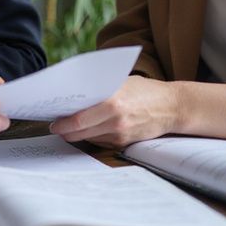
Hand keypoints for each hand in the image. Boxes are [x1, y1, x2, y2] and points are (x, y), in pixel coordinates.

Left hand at [49, 76, 179, 147]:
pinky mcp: (123, 143)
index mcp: (113, 103)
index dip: (62, 123)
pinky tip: (88, 128)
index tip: (53, 121)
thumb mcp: (121, 82)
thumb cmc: (145, 90)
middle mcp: (115, 122)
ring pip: (88, 138)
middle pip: (79, 133)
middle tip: (56, 125)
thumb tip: (75, 91)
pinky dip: (91, 135)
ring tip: (69, 125)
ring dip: (77, 134)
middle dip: (65, 130)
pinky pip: (100, 141)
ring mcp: (120, 135)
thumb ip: (100, 88)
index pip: (79, 119)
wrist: (172, 107)